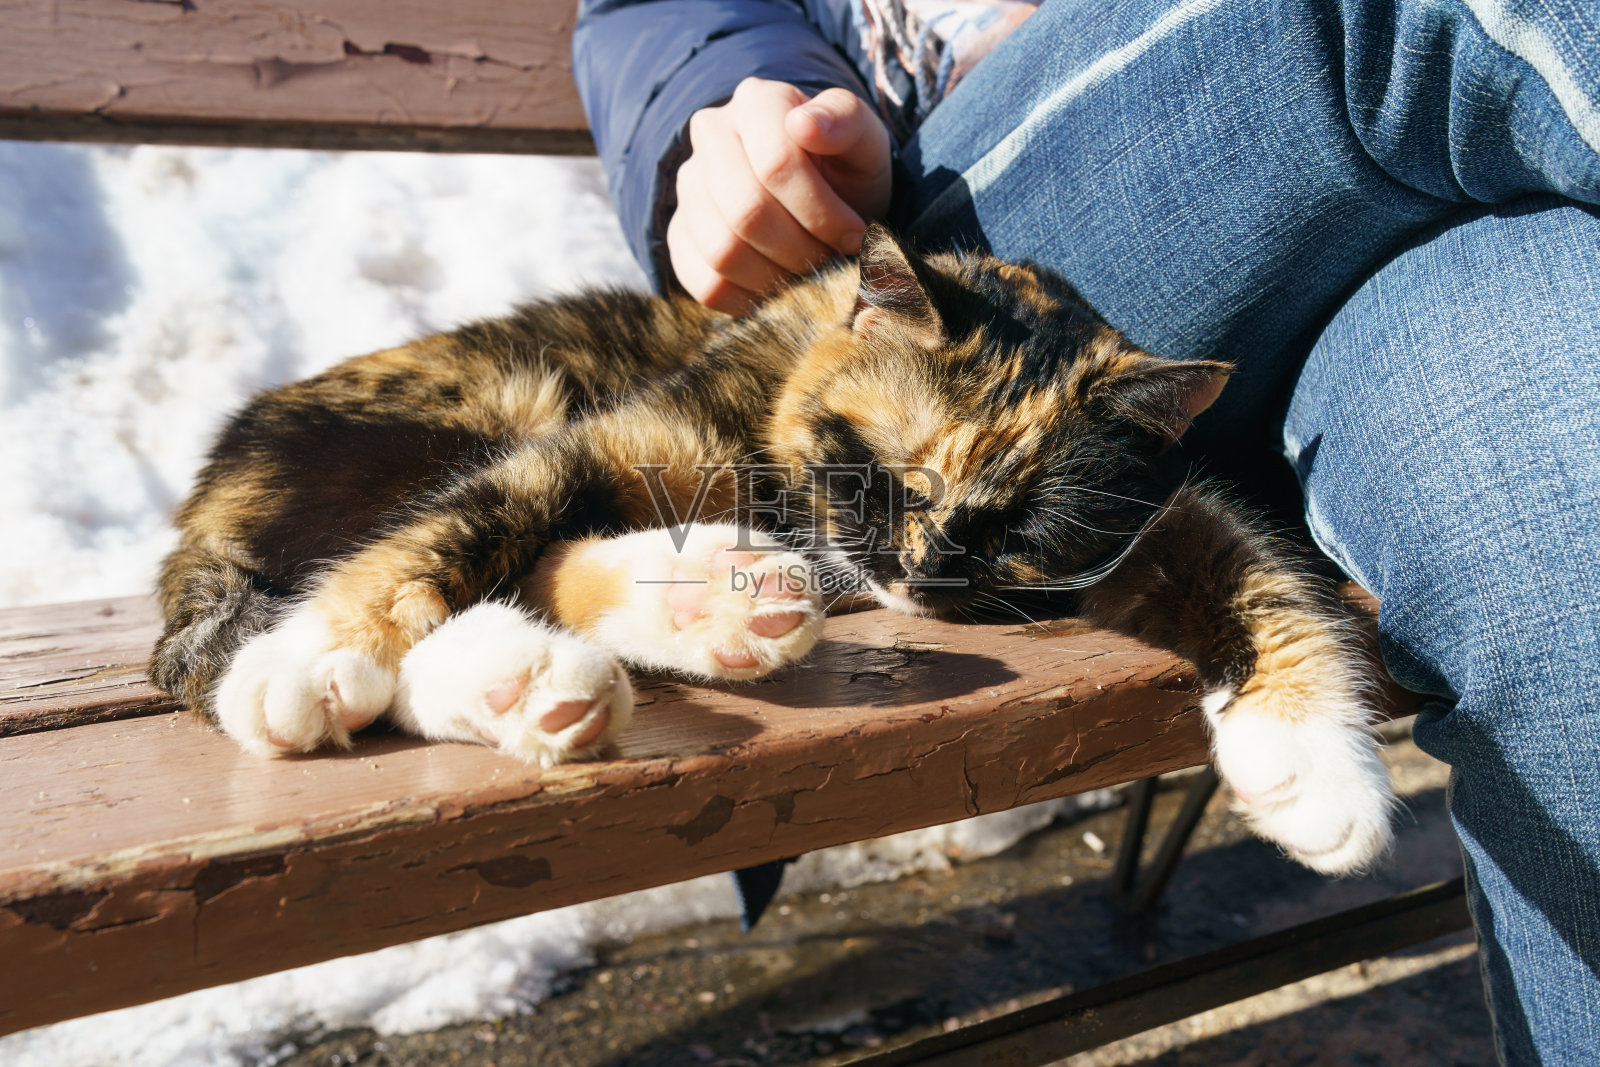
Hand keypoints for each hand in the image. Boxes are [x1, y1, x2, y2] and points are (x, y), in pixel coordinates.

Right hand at [668, 77, 892, 313]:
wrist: (815, 197)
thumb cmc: (844, 170)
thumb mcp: (863, 142)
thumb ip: (847, 121)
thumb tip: (804, 124)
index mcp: (758, 101)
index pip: (776, 165)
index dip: (822, 213)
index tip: (854, 236)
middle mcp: (710, 134)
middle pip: (747, 212)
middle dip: (802, 250)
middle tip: (833, 262)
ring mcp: (688, 186)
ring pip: (723, 251)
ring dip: (778, 278)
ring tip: (809, 275)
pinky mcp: (679, 234)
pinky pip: (704, 283)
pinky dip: (750, 299)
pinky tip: (780, 290)